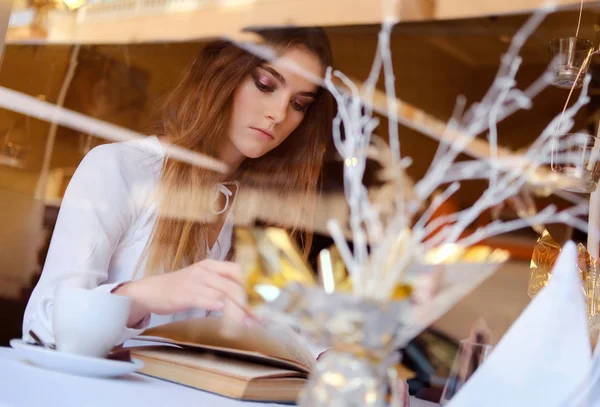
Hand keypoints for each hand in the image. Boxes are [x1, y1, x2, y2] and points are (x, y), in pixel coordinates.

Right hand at [115, 259, 250, 327]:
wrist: (151, 290)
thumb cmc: (179, 287)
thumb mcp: (202, 278)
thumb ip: (220, 284)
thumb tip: (244, 298)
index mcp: (211, 265)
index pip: (238, 271)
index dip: (251, 287)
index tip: (261, 302)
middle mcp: (205, 271)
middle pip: (234, 286)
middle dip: (248, 304)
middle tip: (257, 318)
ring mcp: (195, 281)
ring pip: (223, 294)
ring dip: (237, 310)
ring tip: (246, 322)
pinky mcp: (185, 294)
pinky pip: (205, 299)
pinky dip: (216, 305)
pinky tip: (224, 312)